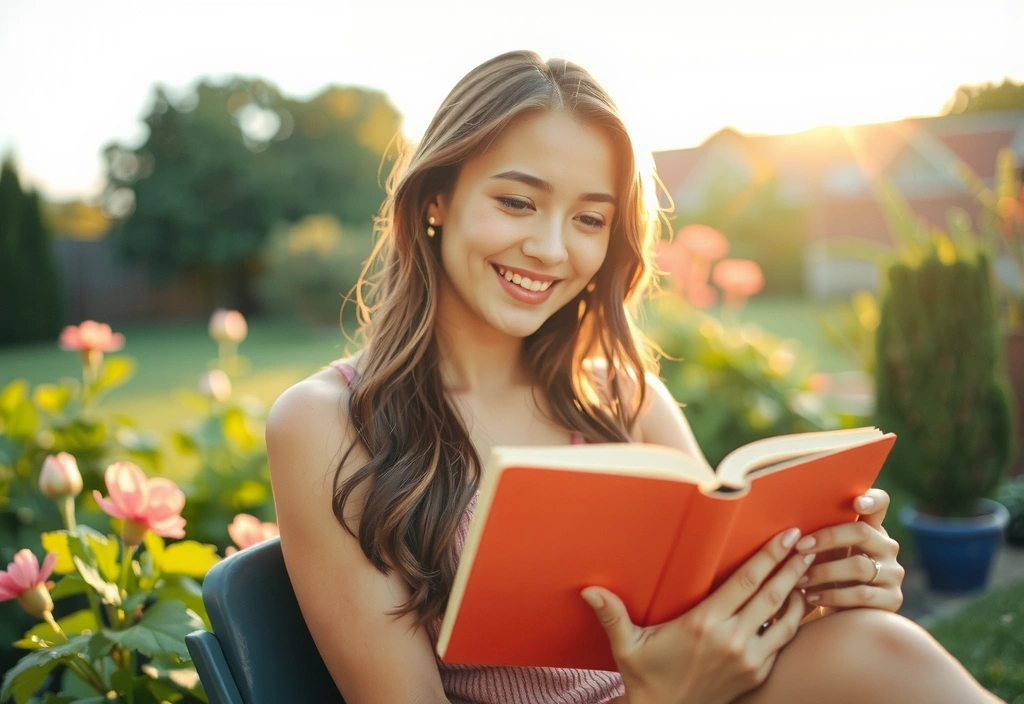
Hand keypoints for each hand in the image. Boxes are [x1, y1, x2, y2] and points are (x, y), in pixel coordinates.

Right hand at [581, 527, 813, 703]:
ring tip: (810, 572)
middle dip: (794, 566)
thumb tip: (589, 590)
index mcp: (704, 624)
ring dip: (800, 593)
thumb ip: (613, 616)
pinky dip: (794, 621)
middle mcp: (732, 639)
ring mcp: (749, 659)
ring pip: (787, 620)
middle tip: (810, 544)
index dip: (770, 556)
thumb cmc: (646, 676)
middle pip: (773, 594)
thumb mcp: (627, 646)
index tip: (788, 536)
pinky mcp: (756, 674)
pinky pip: (783, 643)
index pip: (746, 582)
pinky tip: (799, 607)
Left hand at [794, 488, 904, 612]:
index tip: (856, 502)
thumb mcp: (823, 552)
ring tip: (799, 579)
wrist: (841, 616)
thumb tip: (786, 524)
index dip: (871, 499)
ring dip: (824, 572)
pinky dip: (832, 596)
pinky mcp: (892, 599)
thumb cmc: (825, 575)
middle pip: (862, 532)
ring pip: (859, 566)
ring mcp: (892, 573)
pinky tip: (812, 597)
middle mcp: (886, 547)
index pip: (880, 503)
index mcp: (870, 528)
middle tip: (800, 547)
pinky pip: (861, 594)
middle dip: (827, 538)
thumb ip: (817, 534)